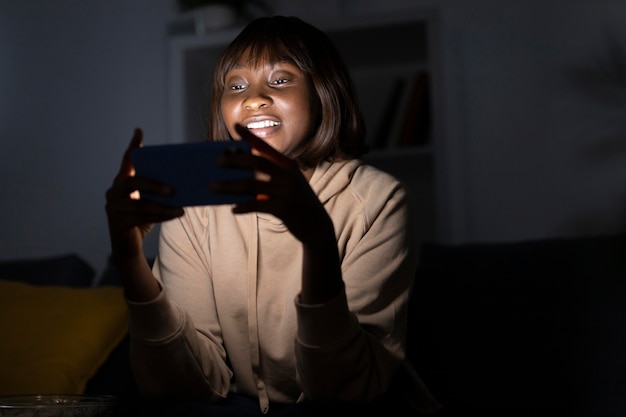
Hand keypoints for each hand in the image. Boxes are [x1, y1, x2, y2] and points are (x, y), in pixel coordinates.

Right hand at [105, 128, 183, 257]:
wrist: (129, 246)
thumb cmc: (142, 219)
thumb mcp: (150, 201)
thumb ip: (157, 190)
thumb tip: (184, 180)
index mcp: (122, 182)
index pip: (127, 161)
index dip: (132, 146)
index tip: (139, 131)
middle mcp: (114, 192)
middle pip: (132, 182)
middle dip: (153, 184)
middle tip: (172, 189)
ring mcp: (113, 207)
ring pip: (140, 204)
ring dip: (162, 206)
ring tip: (180, 208)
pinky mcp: (118, 223)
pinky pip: (142, 218)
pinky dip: (161, 216)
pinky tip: (176, 215)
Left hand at [212, 124, 333, 242]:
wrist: (317, 225)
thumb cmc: (296, 202)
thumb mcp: (287, 184)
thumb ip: (268, 177)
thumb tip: (238, 173)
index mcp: (287, 165)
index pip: (266, 147)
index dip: (250, 136)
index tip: (236, 126)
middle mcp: (287, 174)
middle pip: (257, 162)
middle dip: (235, 160)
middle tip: (217, 161)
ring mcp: (286, 191)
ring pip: (252, 185)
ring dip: (229, 186)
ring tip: (213, 187)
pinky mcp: (283, 209)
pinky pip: (257, 206)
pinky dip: (244, 206)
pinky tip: (233, 208)